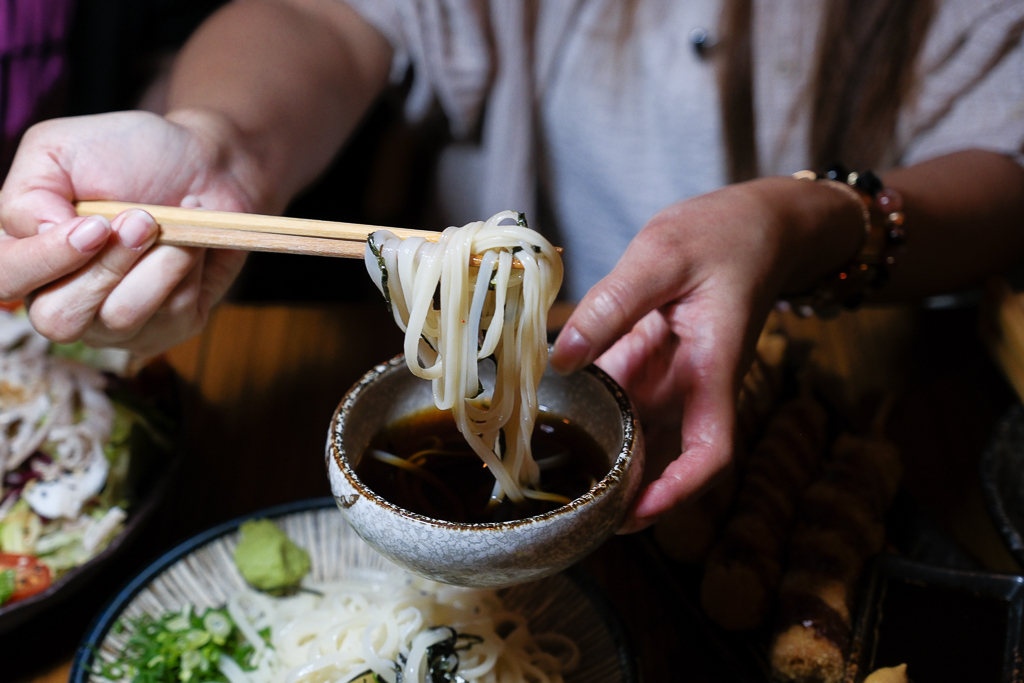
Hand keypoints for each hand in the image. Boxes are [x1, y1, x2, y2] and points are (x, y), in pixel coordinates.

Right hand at [0, 109, 259, 354]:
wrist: (203, 161)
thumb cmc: (128, 154)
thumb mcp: (60, 149)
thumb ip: (30, 193)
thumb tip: (38, 236)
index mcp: (27, 254)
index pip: (8, 280)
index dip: (46, 259)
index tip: (95, 225)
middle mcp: (63, 298)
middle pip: (60, 320)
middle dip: (107, 267)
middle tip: (142, 221)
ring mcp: (115, 323)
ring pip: (122, 317)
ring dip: (155, 264)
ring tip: (167, 225)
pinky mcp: (169, 328)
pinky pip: (174, 315)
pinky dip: (187, 269)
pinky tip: (190, 244)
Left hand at [550, 178, 863, 532]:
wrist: (760, 224)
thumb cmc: (725, 234)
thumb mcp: (661, 255)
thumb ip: (612, 304)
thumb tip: (561, 358)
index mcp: (712, 368)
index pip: (710, 452)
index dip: (678, 492)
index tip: (636, 514)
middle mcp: (696, 386)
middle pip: (669, 459)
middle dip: (628, 492)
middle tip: (572, 511)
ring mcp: (678, 378)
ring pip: (644, 435)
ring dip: (610, 459)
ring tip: (557, 477)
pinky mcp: (660, 363)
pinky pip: (628, 399)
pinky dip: (599, 414)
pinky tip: (561, 415)